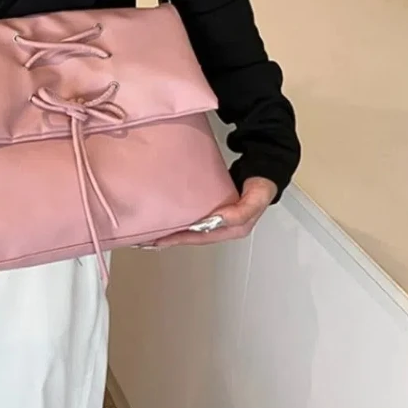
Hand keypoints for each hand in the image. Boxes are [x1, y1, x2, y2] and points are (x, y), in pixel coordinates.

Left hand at [148, 177, 277, 247]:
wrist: (262, 167)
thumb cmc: (260, 185)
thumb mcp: (256, 198)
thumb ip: (242, 211)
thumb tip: (218, 219)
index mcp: (232, 230)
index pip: (200, 236)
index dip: (180, 238)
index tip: (161, 238)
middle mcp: (222, 228)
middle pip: (191, 236)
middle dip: (169, 238)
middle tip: (145, 239)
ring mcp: (215, 220)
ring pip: (189, 229)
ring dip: (170, 231)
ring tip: (149, 232)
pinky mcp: (210, 211)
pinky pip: (191, 217)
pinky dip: (177, 219)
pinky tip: (163, 216)